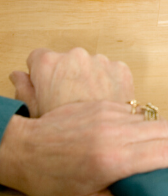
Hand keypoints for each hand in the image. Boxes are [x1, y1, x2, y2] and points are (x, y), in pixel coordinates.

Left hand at [0, 101, 167, 195]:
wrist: (22, 148)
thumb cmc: (49, 180)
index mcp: (112, 158)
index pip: (167, 153)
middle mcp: (115, 131)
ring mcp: (111, 114)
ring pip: (157, 120)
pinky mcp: (106, 104)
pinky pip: (140, 114)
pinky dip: (154, 126)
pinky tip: (157, 139)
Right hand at [10, 48, 133, 117]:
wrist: (103, 140)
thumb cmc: (64, 129)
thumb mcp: (34, 112)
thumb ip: (23, 89)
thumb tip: (18, 75)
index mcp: (48, 63)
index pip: (37, 57)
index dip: (39, 74)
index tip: (45, 87)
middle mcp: (75, 56)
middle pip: (66, 60)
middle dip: (65, 75)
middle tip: (68, 99)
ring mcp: (101, 61)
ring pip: (90, 65)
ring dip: (88, 78)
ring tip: (88, 102)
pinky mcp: (121, 68)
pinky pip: (111, 71)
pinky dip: (109, 82)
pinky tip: (104, 101)